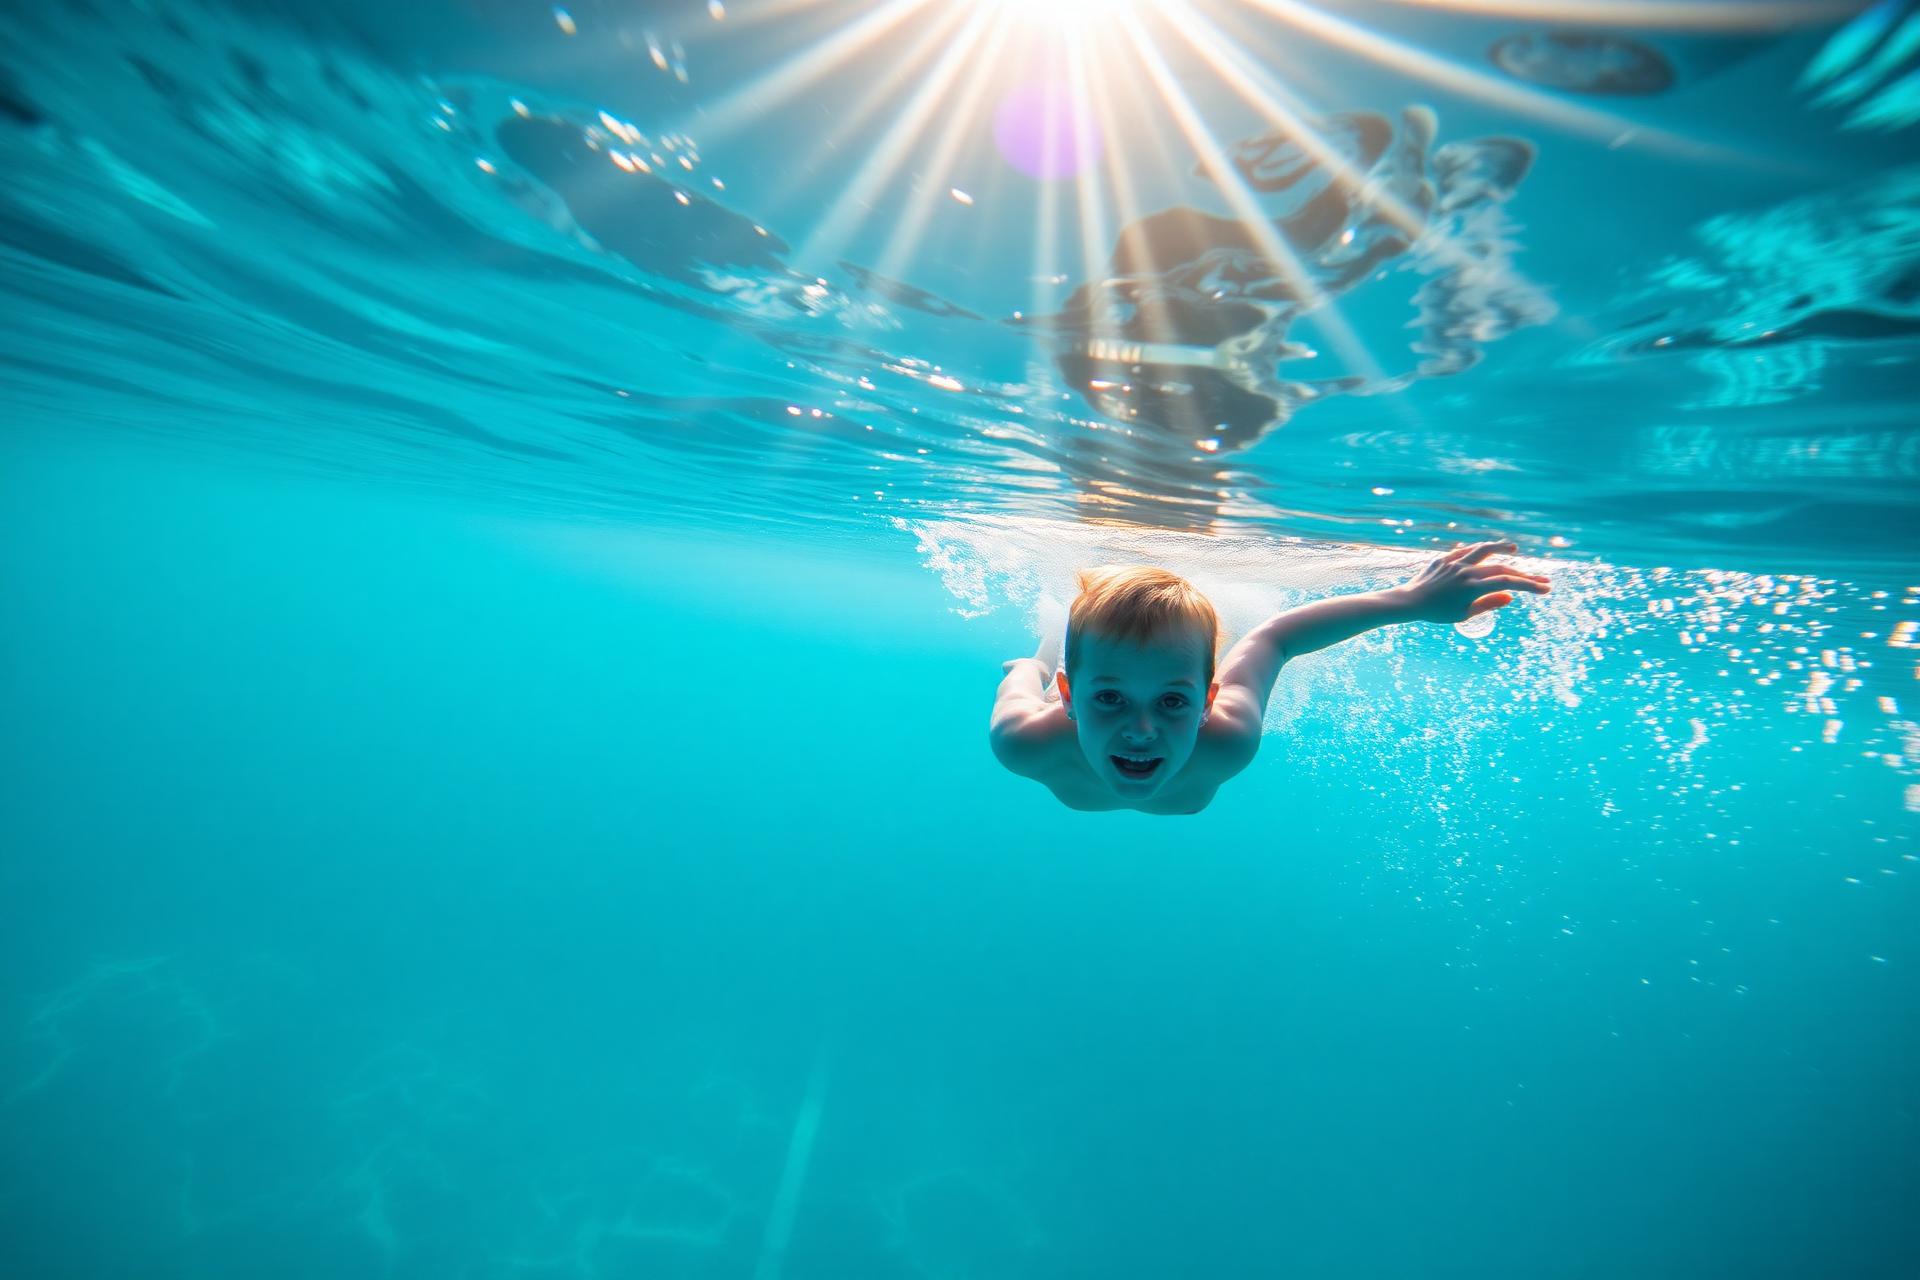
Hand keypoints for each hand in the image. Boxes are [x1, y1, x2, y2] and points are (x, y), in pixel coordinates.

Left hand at [1393, 541, 1550, 623]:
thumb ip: (1489, 604)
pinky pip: (1465, 550)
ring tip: (1513, 548)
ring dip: (1501, 547)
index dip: (1529, 585)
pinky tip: (1486, 551)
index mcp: (1472, 587)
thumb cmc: (1437, 613)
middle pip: (1501, 567)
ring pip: (1483, 549)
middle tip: (1541, 578)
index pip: (1508, 582)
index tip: (1545, 588)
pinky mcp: (1444, 558)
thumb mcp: (1465, 614)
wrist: (1410, 602)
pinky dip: (1478, 550)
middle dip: (1524, 574)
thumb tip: (1510, 596)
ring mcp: (1455, 562)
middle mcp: (1466, 571)